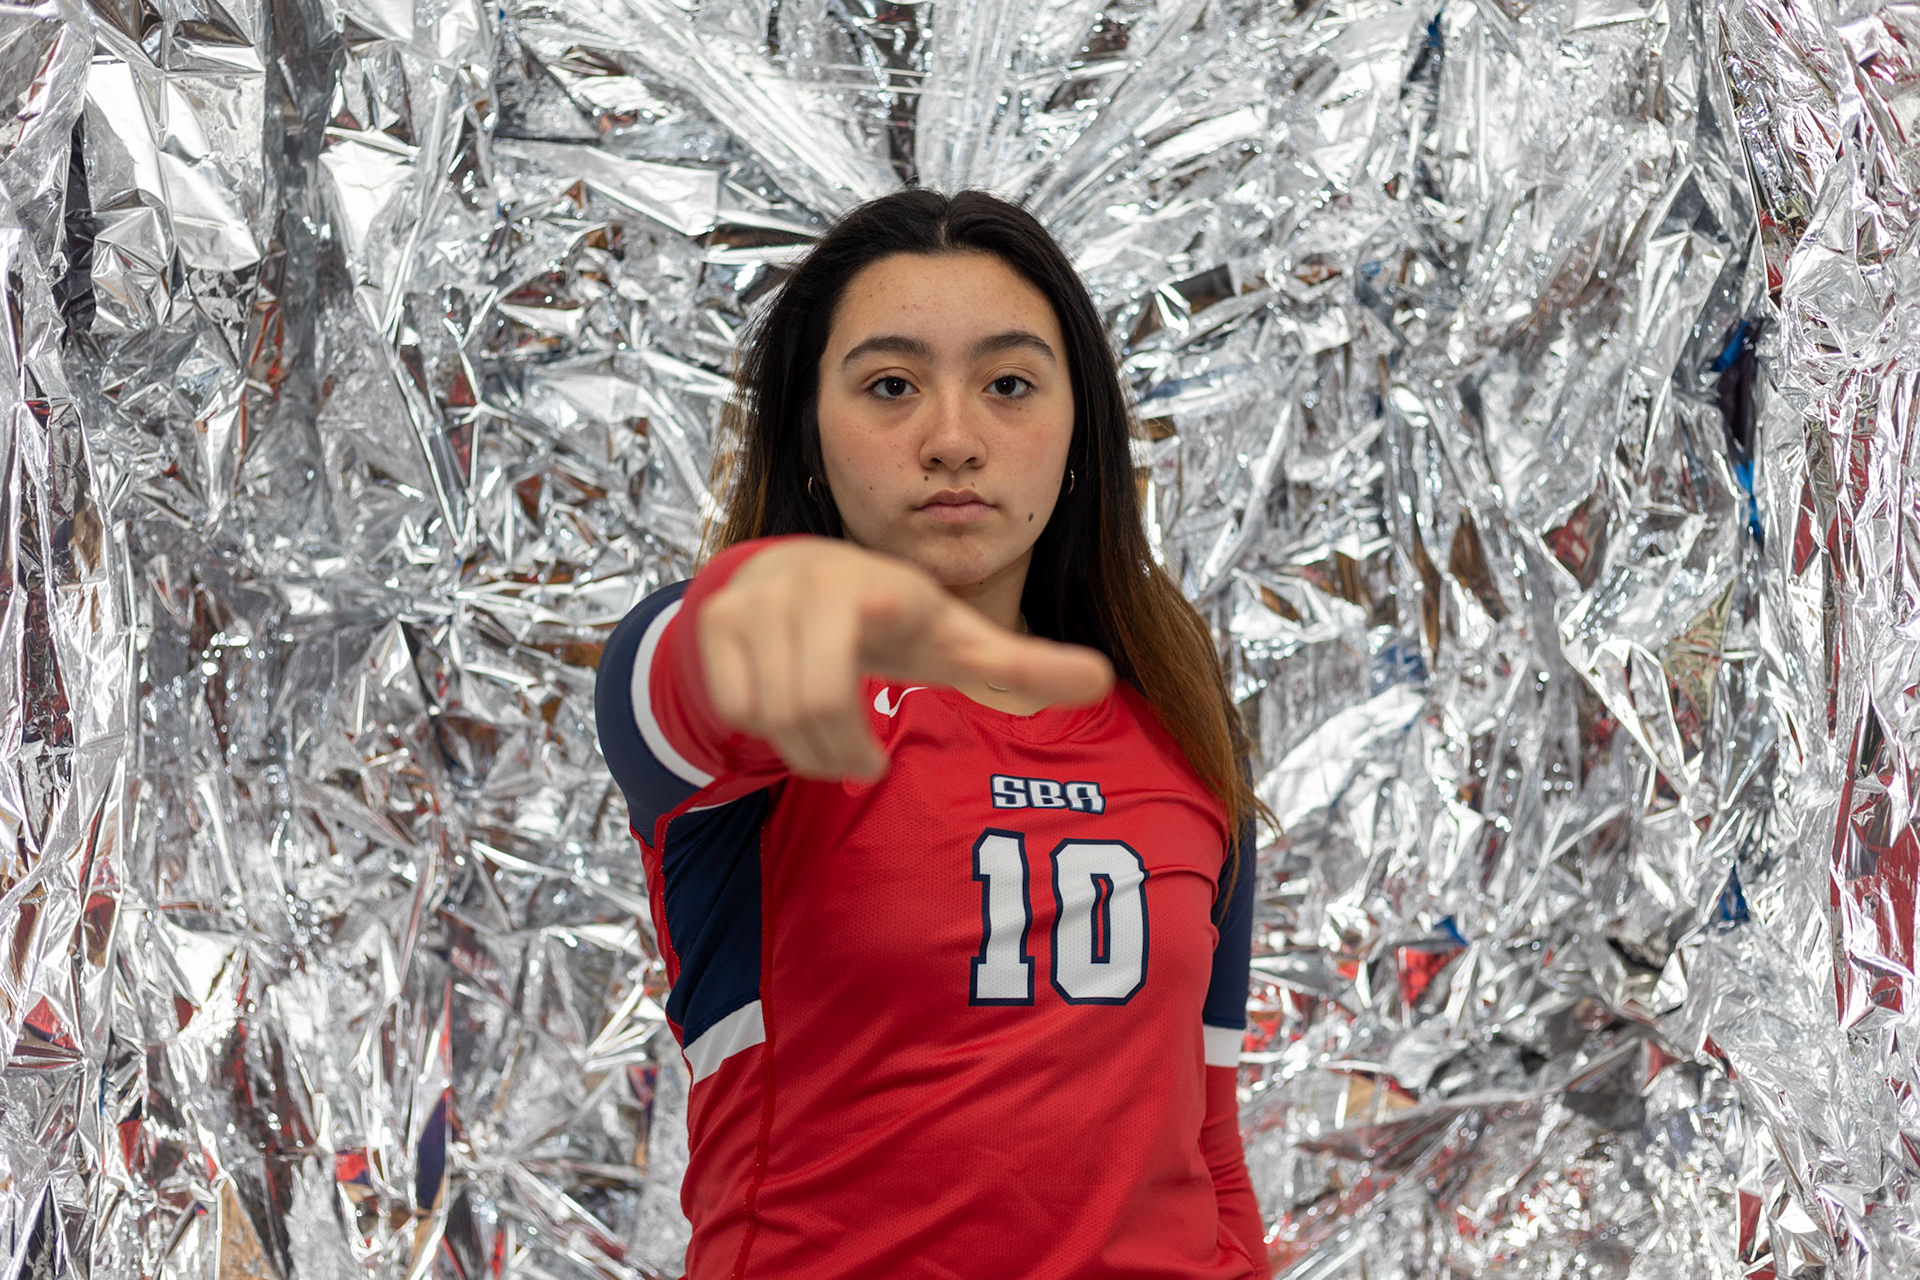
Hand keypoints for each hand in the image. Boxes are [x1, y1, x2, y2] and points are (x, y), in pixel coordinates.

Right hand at [696, 538, 1114, 780]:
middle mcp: (812, 584)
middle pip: (813, 703)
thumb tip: (1103, 680)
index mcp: (881, 590)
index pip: (871, 619)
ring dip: (805, 749)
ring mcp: (756, 600)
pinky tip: (786, 707)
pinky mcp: (712, 621)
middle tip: (865, 763)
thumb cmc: (891, 617)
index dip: (869, 646)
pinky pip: (733, 705)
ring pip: (771, 711)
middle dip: (838, 752)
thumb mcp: (955, 640)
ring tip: (835, 741)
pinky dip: (762, 727)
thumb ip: (1024, 663)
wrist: (794, 576)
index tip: (879, 662)